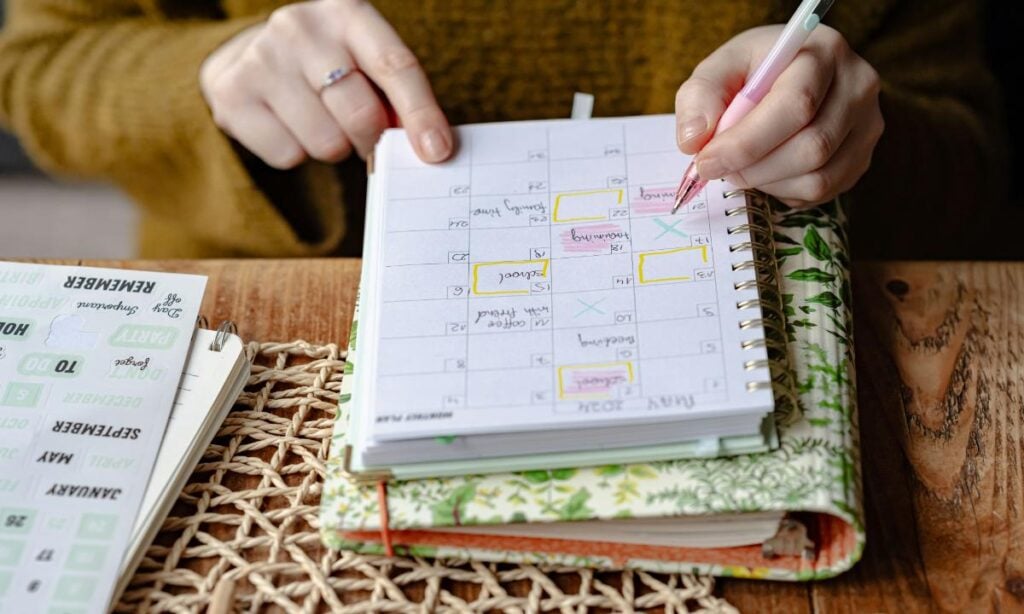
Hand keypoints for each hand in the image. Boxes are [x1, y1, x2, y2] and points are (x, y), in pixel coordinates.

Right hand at [199, 0, 451, 168]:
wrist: (248, 58)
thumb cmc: (326, 66)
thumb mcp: (365, 63)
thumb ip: (398, 98)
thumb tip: (431, 147)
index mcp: (347, 13)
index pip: (394, 65)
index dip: (421, 112)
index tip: (438, 151)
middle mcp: (300, 28)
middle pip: (361, 114)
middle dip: (371, 139)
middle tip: (365, 136)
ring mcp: (262, 59)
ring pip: (326, 143)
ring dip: (333, 147)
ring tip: (319, 120)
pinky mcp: (232, 94)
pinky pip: (289, 156)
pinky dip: (296, 153)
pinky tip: (288, 124)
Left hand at [675, 25, 883, 207]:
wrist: (789, 75)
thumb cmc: (753, 71)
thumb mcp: (719, 69)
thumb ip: (699, 98)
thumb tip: (694, 141)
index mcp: (824, 52)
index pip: (795, 105)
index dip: (746, 143)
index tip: (705, 161)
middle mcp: (858, 87)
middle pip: (812, 147)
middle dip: (753, 168)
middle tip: (718, 167)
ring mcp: (867, 126)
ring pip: (818, 177)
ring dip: (766, 182)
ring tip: (741, 165)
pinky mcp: (862, 158)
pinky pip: (822, 193)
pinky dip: (783, 191)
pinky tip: (766, 170)